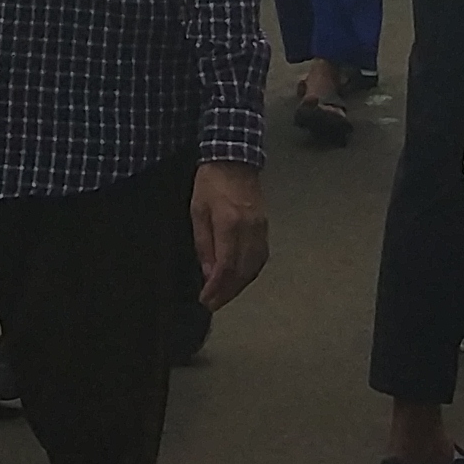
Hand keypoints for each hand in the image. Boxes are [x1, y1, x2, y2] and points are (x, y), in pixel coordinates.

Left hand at [191, 160, 269, 311]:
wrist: (234, 159)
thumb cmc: (210, 183)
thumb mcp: (198, 211)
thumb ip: (204, 244)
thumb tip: (210, 273)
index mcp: (230, 224)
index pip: (226, 266)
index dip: (217, 288)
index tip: (206, 300)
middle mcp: (250, 229)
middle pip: (243, 272)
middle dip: (228, 293)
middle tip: (214, 304)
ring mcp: (261, 229)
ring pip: (254, 268)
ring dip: (240, 286)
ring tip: (225, 296)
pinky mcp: (266, 227)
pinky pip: (261, 257)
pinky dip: (250, 273)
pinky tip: (240, 278)